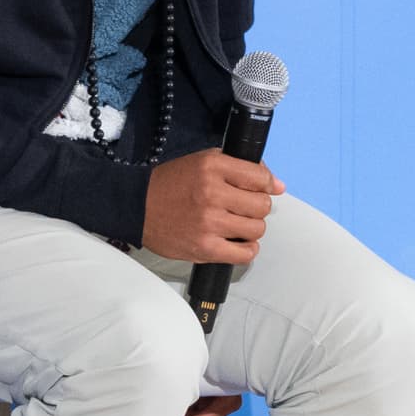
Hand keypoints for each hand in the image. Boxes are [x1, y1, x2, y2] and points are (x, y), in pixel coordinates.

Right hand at [143, 150, 279, 264]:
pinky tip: (236, 242)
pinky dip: (246, 250)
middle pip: (262, 206)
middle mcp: (212, 193)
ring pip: (256, 229)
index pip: (261, 178)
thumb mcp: (203, 162)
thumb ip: (240, 168)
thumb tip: (277, 184)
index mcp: (212, 168)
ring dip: (250, 228)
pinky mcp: (205, 247)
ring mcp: (209, 223)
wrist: (137, 206)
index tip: (259, 189)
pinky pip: (245, 254)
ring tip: (235, 224)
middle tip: (242, 208)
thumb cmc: (170, 184)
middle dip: (256, 207)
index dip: (265, 185)